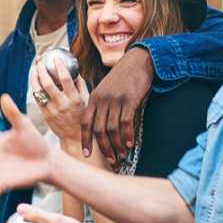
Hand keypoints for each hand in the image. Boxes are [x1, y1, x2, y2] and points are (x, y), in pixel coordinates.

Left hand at [30, 58, 87, 143]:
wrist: (75, 137)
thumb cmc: (83, 116)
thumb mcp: (86, 100)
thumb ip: (80, 85)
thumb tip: (75, 70)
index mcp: (74, 99)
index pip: (65, 78)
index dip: (59, 66)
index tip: (56, 57)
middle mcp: (62, 104)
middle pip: (48, 83)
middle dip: (42, 69)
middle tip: (40, 60)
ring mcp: (52, 110)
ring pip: (38, 90)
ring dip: (35, 77)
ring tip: (35, 67)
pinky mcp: (45, 114)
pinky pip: (37, 98)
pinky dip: (35, 87)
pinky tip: (35, 80)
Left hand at [83, 46, 152, 163]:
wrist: (136, 62)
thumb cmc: (121, 79)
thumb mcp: (105, 90)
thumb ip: (100, 106)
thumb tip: (99, 128)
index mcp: (93, 99)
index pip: (85, 123)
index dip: (86, 140)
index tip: (86, 154)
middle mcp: (102, 100)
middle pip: (99, 130)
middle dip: (104, 148)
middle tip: (110, 160)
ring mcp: (115, 100)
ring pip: (112, 129)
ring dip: (117, 145)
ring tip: (121, 155)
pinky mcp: (129, 100)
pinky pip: (126, 123)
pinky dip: (127, 136)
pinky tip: (129, 144)